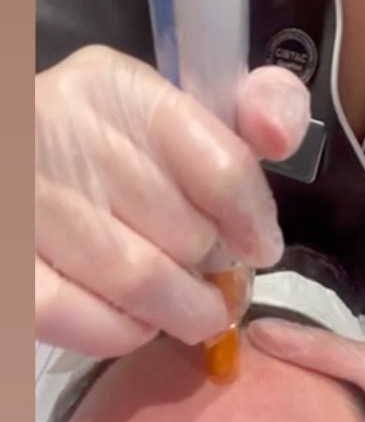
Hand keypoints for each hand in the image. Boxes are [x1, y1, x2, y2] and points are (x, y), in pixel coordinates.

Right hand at [35, 47, 309, 356]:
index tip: (259, 246)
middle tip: (208, 277)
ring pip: (140, 280)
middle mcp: (60, 132)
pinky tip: (134, 320)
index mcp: (114, 89)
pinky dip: (124, 332)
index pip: (221, 165)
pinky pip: (83, 319)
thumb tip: (280, 135)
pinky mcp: (10, 266)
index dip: (252, 221)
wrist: (25, 172)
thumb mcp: (178, 113)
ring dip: (181, 309)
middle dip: (211, 269)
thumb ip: (254, 108)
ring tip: (188, 309)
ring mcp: (26, 200)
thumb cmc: (112, 152)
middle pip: (185, 233)